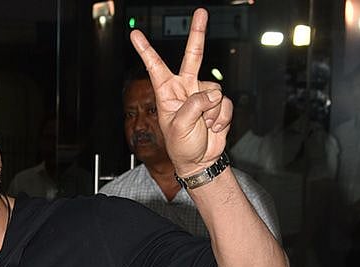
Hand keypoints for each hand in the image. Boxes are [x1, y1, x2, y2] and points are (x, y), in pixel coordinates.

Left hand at [130, 8, 232, 175]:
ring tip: (204, 125)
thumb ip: (194, 105)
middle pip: (193, 56)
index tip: (135, 35)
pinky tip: (214, 127)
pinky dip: (222, 117)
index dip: (146, 50)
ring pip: (214, 89)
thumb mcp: (179, 126)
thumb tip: (211, 93)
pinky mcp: (218, 103)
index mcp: (167, 93)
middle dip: (198, 34)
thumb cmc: (182, 145)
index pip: (155, 67)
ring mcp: (202, 94)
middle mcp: (185, 88)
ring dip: (212, 111)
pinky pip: (225, 102)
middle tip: (201, 12)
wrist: (200, 160)